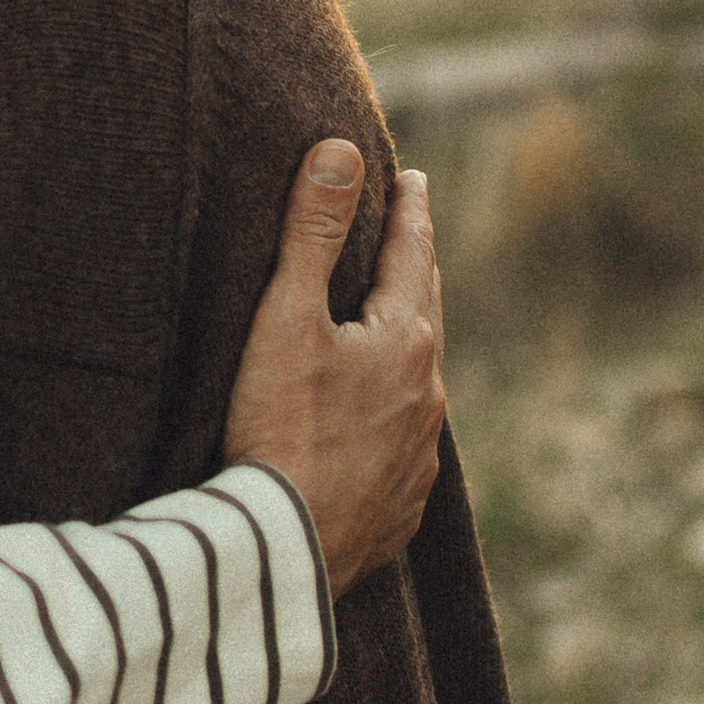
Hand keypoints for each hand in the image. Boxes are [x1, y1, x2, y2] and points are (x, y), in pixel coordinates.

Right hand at [223, 143, 445, 593]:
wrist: (283, 553)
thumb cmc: (276, 429)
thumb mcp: (286, 317)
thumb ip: (314, 231)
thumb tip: (340, 149)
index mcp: (406, 343)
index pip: (414, 256)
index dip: (410, 212)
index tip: (414, 180)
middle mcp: (427, 398)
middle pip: (425, 318)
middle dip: (415, 276)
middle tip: (410, 242)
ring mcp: (417, 459)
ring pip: (419, 387)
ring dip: (405, 353)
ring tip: (391, 335)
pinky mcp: (397, 508)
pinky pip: (404, 449)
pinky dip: (392, 422)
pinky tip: (376, 432)